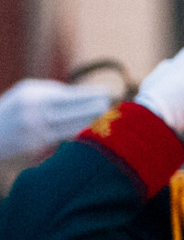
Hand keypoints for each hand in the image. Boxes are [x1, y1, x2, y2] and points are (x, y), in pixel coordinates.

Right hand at [0, 79, 114, 161]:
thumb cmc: (15, 109)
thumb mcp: (28, 93)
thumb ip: (54, 93)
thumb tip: (88, 95)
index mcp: (34, 96)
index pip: (69, 95)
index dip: (91, 94)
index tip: (107, 92)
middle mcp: (34, 112)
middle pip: (74, 111)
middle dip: (96, 109)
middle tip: (113, 106)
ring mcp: (35, 132)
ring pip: (72, 128)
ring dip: (92, 123)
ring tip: (107, 119)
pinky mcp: (36, 148)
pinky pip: (63, 141)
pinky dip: (79, 136)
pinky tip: (93, 133)